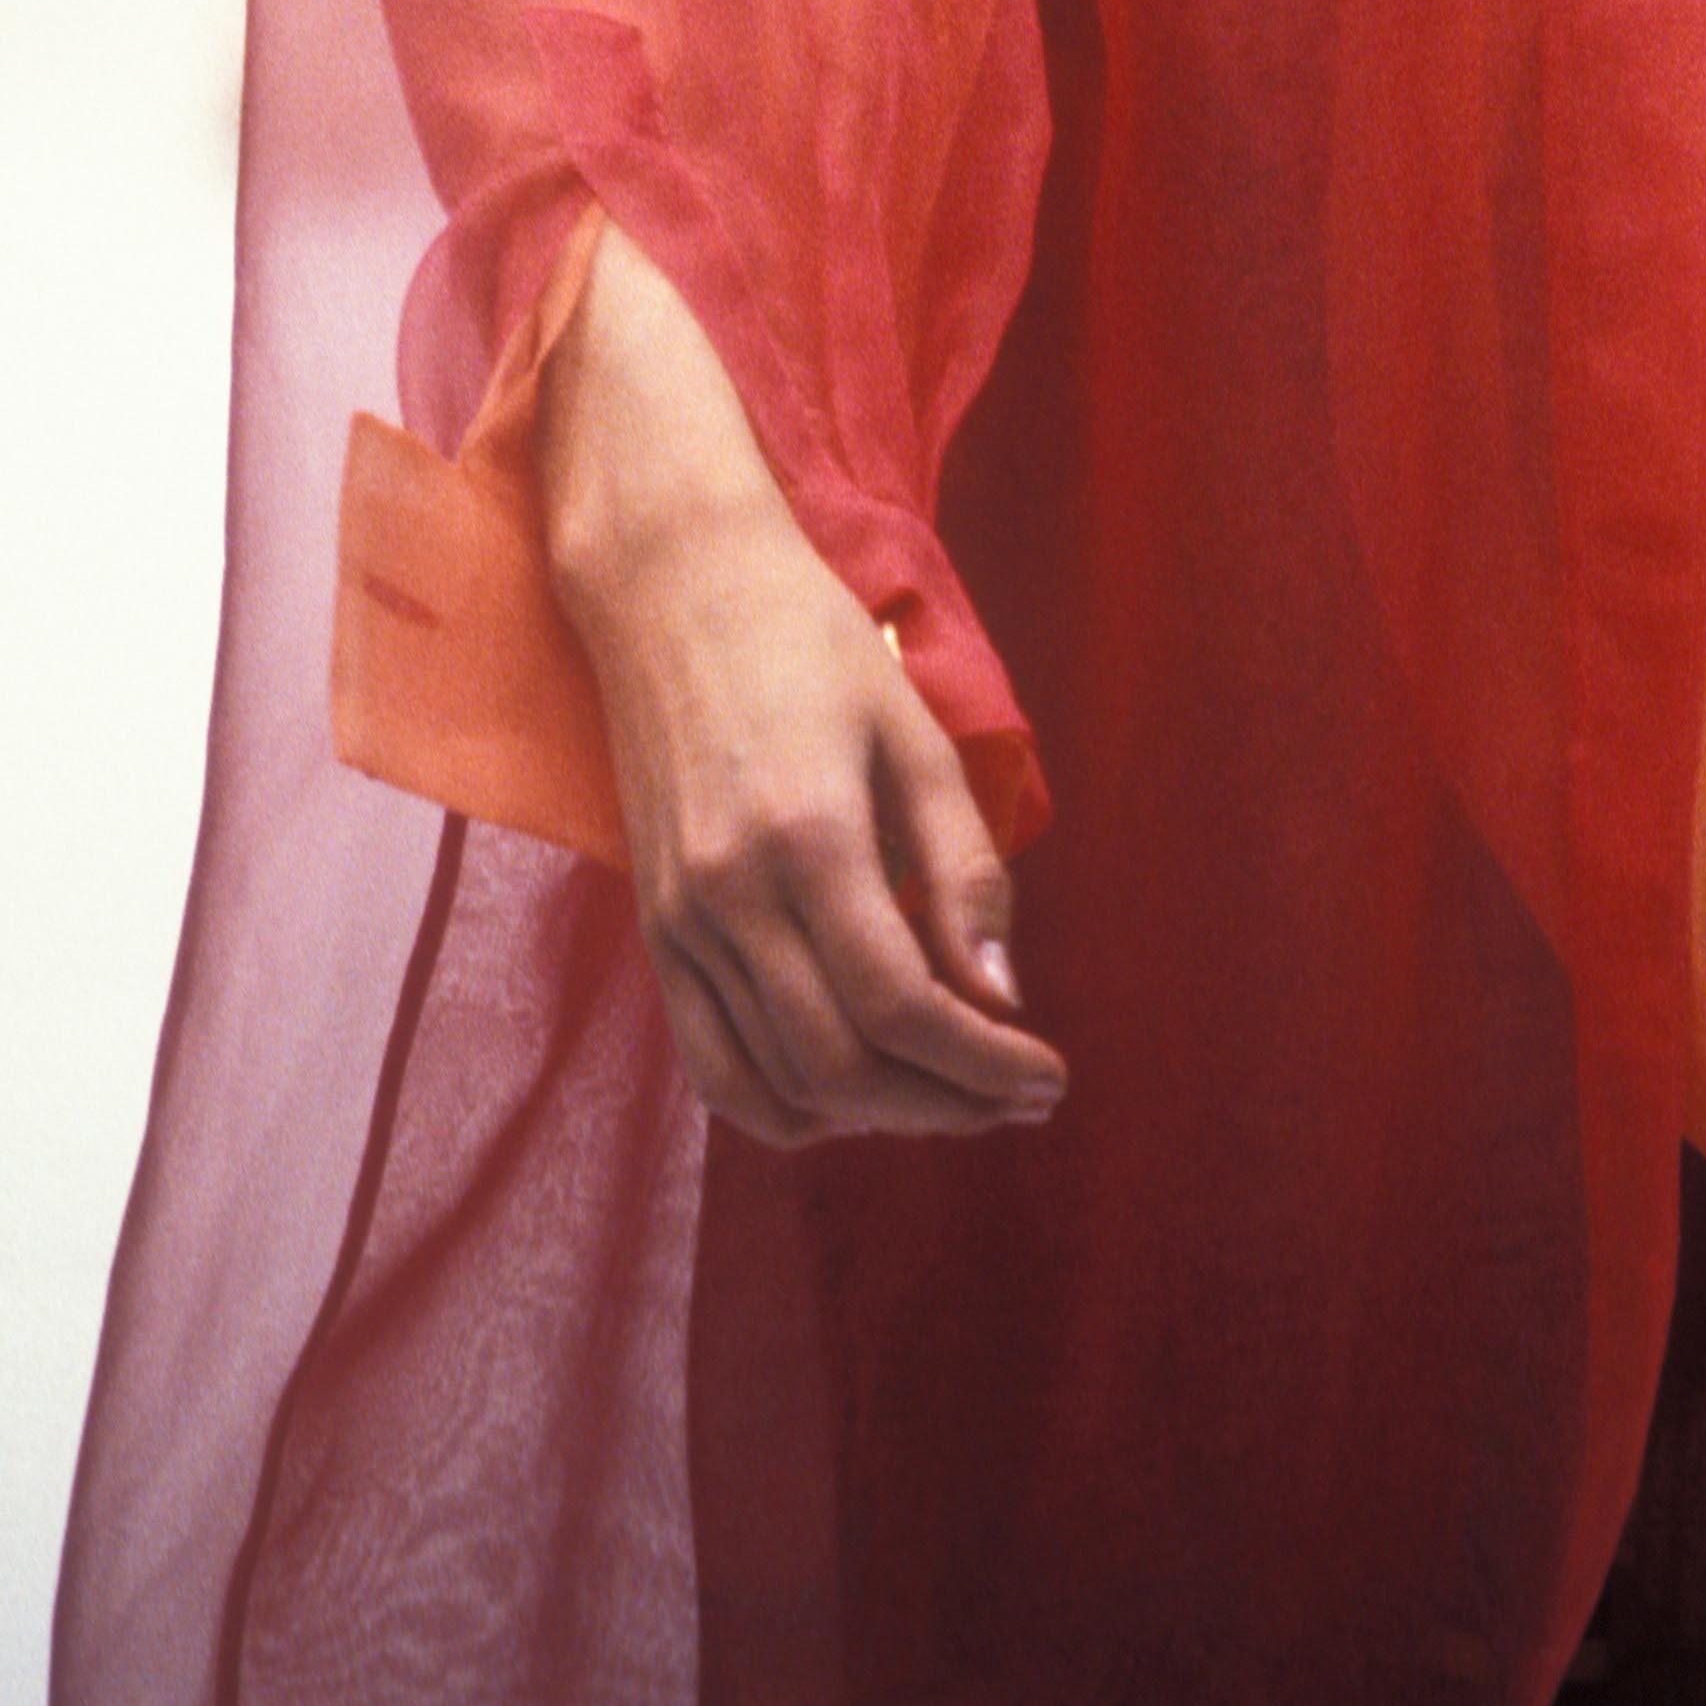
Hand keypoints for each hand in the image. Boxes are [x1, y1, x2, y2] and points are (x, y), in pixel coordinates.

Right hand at [535, 218, 1067, 1148]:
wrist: (670, 588)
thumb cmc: (809, 642)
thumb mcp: (914, 732)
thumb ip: (963, 870)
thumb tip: (1004, 1000)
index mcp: (806, 837)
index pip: (902, 1008)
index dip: (985, 1063)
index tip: (1050, 1077)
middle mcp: (729, 897)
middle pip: (844, 1066)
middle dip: (947, 1104)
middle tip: (1016, 1094)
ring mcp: (679, 923)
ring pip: (778, 1086)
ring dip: (877, 1117)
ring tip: (950, 1093)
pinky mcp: (655, 931)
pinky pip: (714, 1068)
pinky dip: (790, 1106)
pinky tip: (857, 1086)